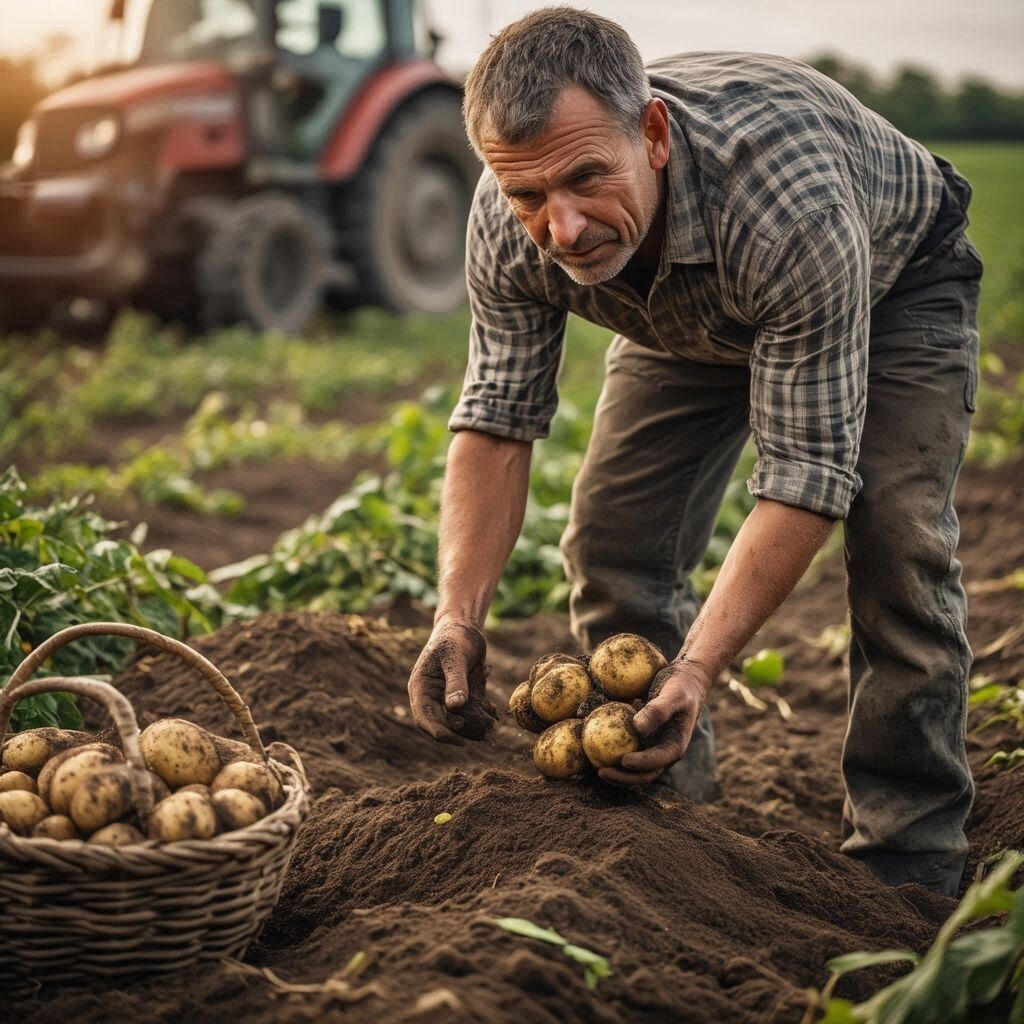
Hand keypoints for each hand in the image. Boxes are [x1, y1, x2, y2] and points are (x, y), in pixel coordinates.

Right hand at [407, 615, 496, 744]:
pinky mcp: (462, 696)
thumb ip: (456, 682)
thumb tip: (455, 708)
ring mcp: (446, 697)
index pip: (424, 717)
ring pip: (457, 720)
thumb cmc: (455, 638)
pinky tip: (492, 717)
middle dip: (460, 732)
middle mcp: (431, 696)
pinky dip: (480, 716)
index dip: (439, 732)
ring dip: (472, 727)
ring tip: (489, 728)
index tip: (458, 740)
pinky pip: (469, 712)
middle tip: (482, 736)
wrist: (465, 627)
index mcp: (420, 687)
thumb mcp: (455, 659)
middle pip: (441, 723)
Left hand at [598, 661, 711, 786]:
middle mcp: (663, 752)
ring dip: (617, 774)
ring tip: (596, 769)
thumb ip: (658, 710)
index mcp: (674, 746)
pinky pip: (628, 754)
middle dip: (623, 777)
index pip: (657, 762)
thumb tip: (637, 727)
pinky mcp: (642, 742)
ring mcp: (652, 749)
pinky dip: (614, 759)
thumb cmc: (681, 687)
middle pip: (644, 774)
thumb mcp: (674, 695)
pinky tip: (597, 755)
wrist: (684, 682)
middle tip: (602, 771)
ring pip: (635, 770)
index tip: (623, 760)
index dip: (641, 764)